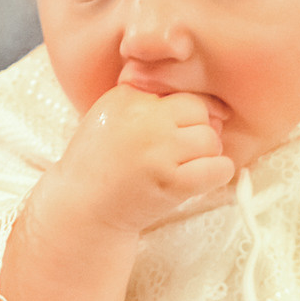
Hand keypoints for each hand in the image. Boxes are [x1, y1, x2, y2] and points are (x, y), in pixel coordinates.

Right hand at [50, 85, 235, 236]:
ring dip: (205, 155)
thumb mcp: (114, 116)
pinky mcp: (170, 181)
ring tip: (183, 168)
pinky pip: (218, 168)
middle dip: (196, 132)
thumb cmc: (101, 164)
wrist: (81, 208)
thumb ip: (152, 101)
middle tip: (178, 154)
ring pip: (211, 139)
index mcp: (128, 96)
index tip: (173, 133)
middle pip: (200, 112)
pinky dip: (217, 174)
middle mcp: (143, 117)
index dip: (184, 115)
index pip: (180, 92)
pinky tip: (198, 180)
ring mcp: (157, 150)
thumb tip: (218, 109)